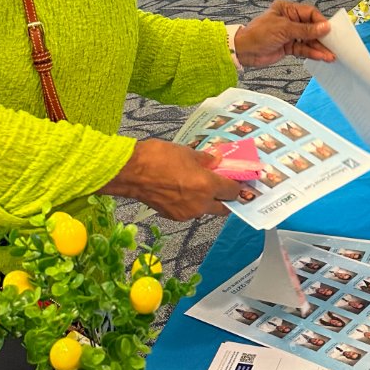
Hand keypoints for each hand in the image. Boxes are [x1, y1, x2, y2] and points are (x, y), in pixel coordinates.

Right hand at [98, 138, 240, 219]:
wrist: (130, 172)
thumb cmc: (159, 157)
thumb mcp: (187, 152)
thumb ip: (206, 160)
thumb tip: (217, 162)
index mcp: (207, 186)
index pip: (233, 192)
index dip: (237, 186)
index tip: (238, 180)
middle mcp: (200, 204)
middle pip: (224, 208)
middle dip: (227, 199)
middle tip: (225, 188)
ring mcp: (187, 213)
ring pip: (206, 210)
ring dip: (208, 201)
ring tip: (201, 186)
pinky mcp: (173, 216)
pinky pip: (190, 211)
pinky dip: (192, 203)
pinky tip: (184, 190)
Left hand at [235, 0, 334, 67]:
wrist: (244, 51)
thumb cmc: (258, 34)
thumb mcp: (284, 29)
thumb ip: (306, 30)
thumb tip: (325, 27)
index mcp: (287, 9)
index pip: (310, 13)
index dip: (320, 22)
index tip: (330, 31)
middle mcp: (290, 20)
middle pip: (311, 27)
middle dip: (322, 37)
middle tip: (334, 45)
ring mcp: (289, 34)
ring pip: (309, 40)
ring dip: (319, 48)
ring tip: (330, 55)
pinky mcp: (288, 46)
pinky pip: (303, 49)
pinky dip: (312, 53)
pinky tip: (321, 57)